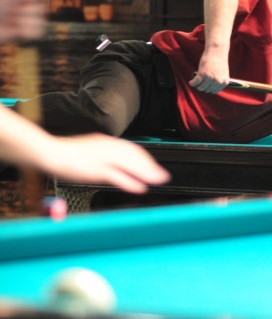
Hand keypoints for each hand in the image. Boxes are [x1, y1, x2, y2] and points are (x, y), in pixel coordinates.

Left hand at [0, 0, 47, 43]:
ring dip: (24, 21)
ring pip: (40, 21)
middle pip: (41, 8)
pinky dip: (26, 31)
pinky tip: (17, 30)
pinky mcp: (31, 32)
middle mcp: (32, 7)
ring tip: (13, 21)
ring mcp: (32, 20)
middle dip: (25, 10)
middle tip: (12, 11)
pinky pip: (38, 32)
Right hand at [44, 134, 169, 193]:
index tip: (155, 168)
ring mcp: (100, 158)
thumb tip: (118, 165)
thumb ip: (105, 157)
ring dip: (146, 173)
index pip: (132, 149)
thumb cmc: (67, 154)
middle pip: (135, 156)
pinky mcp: (93, 169)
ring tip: (158, 181)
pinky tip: (139, 187)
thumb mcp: (90, 152)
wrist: (48, 152)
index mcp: (105, 142)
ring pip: (129, 165)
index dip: (146, 159)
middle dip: (151, 166)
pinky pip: (116, 175)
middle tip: (163, 176)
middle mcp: (106, 147)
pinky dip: (129, 181)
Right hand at [188, 49, 229, 93]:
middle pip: (207, 90)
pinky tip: (191, 82)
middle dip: (202, 87)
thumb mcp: (223, 73)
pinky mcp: (202, 74)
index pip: (214, 91)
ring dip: (197, 86)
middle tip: (199, 83)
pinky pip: (195, 82)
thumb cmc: (219, 60)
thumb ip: (218, 80)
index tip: (205, 87)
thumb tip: (211, 87)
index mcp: (224, 82)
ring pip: (201, 87)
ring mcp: (210, 78)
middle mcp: (217, 82)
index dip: (208, 89)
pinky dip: (192, 83)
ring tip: (195, 82)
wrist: (217, 51)